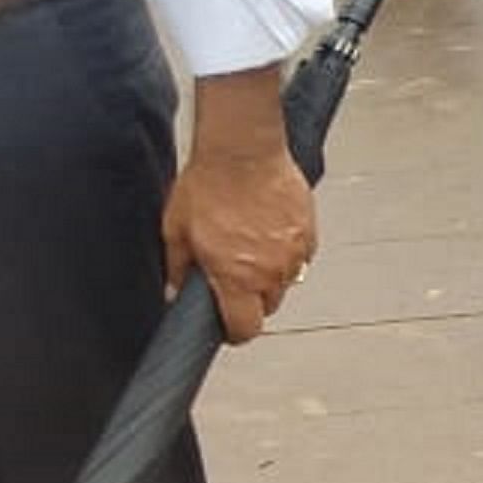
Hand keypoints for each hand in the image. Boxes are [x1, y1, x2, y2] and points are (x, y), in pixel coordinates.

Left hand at [160, 67, 313, 343]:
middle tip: (233, 273)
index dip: (236, 332)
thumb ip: (177, 269)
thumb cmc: (208, 186)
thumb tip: (174, 292)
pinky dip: (286, 252)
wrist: (243, 150)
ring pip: (285, 281)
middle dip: (251, 297)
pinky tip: (268, 230)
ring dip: (270, 273)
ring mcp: (293, 253)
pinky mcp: (308, 234)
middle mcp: (270, 272)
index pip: (246, 328)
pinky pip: (300, 257)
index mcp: (235, 277)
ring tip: (250, 245)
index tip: (229, 327)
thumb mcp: (176, 230)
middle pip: (267, 306)